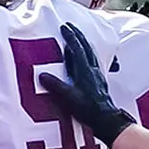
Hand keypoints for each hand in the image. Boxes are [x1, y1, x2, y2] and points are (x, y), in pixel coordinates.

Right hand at [38, 21, 133, 147]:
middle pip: (86, 48)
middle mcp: (92, 70)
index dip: (71, 37)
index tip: (65, 27)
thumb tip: (42, 75)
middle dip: (78, 36)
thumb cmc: (88, 110)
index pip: (78, 49)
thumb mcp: (68, 98)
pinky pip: (92, 62)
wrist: (106, 120)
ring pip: (91, 54)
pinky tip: (83, 59)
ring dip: (83, 44)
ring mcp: (97, 75)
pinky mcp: (98, 81)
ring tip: (76, 39)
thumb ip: (56, 86)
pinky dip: (86, 56)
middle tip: (70, 27)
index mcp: (85, 71)